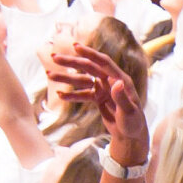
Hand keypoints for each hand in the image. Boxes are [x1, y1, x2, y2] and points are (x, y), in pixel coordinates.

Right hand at [44, 44, 146, 165]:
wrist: (131, 136)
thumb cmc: (133, 123)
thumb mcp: (128, 111)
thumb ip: (122, 97)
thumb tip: (117, 83)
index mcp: (120, 79)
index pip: (103, 62)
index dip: (90, 53)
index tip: (75, 46)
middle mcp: (111, 81)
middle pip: (89, 67)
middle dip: (71, 61)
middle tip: (54, 57)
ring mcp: (103, 89)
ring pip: (82, 80)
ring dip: (66, 77)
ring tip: (49, 74)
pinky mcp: (98, 98)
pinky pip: (82, 94)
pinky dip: (71, 94)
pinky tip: (60, 94)